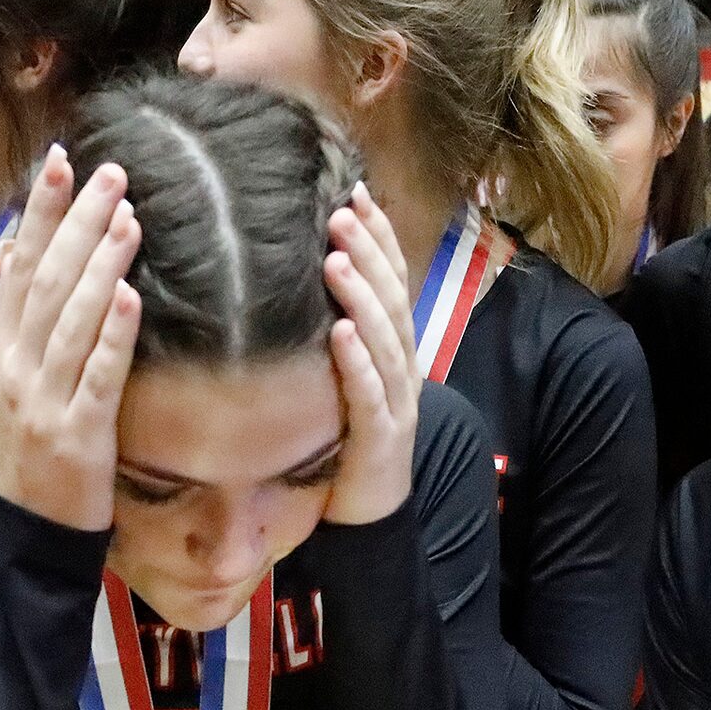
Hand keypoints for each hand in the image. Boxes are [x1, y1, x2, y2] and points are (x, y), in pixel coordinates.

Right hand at [0, 147, 140, 532]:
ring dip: (100, 263)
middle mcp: (17, 370)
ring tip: (128, 216)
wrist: (30, 533)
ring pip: (71, 320)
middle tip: (111, 173)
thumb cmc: (35, 455)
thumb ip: (28, 329)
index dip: (41, 214)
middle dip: (78, 223)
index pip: (19, 269)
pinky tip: (129, 295)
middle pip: (46, 282)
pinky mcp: (78, 435)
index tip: (62, 164)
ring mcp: (45, 402)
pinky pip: (98, 377)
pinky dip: (113, 335)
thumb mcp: (17, 386)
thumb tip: (37, 257)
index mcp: (2, 353)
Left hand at [322, 184, 420, 525]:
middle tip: (341, 211)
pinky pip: (369, 395)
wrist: (372, 516)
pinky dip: (356, 363)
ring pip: (385, 340)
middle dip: (369, 253)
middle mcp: (404, 370)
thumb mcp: (347, 381)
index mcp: (397, 351)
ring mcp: (397, 404)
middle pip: (392, 300)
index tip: (355, 192)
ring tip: (336, 258)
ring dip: (362, 296)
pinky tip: (340, 334)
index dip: (378, 237)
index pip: (394, 281)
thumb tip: (306, 281)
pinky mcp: (381, 440)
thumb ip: (339, 336)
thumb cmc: (350, 444)